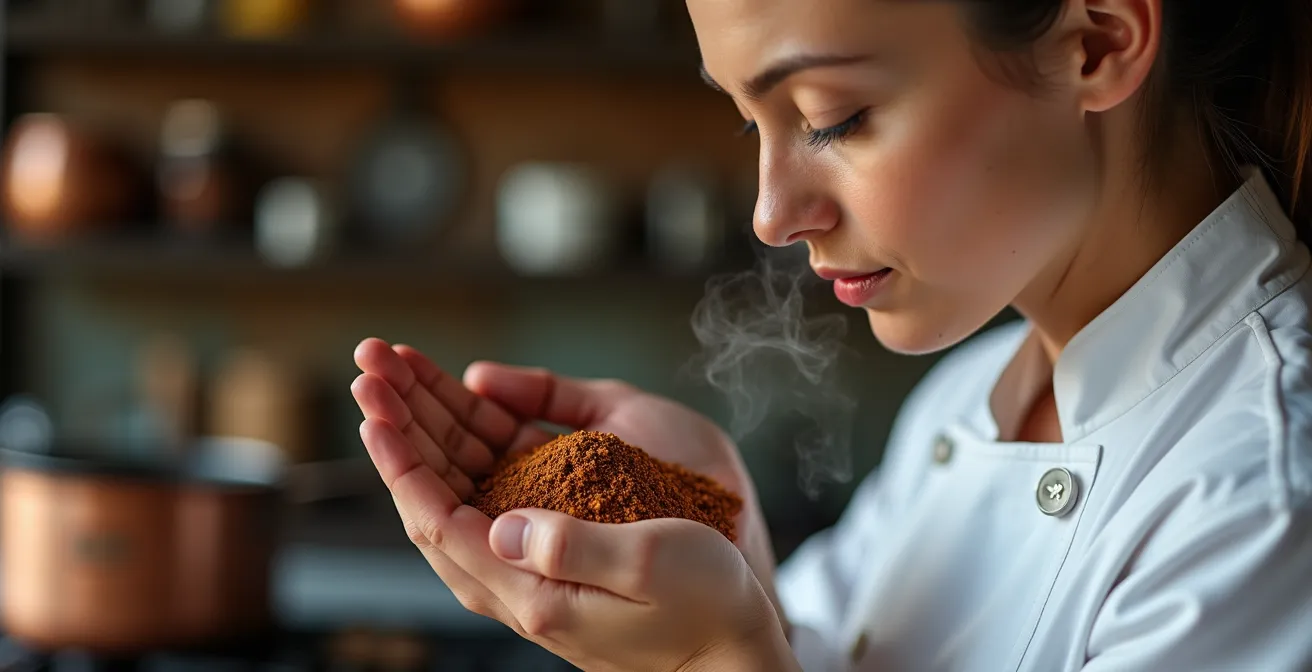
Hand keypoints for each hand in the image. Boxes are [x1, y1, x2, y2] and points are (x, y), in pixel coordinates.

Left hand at [349, 339, 784, 621]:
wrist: (729, 652)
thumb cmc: (705, 606)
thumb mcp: (650, 566)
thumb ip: (573, 548)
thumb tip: (502, 525)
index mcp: (533, 592)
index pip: (440, 523)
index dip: (402, 465)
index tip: (375, 414)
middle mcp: (519, 586)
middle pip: (433, 504)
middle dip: (400, 434)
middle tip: (373, 373)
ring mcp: (531, 574)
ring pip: (456, 498)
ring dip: (425, 435)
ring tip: (399, 378)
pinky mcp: (549, 561)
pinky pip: (486, 501)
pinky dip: (464, 453)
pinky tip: (459, 416)